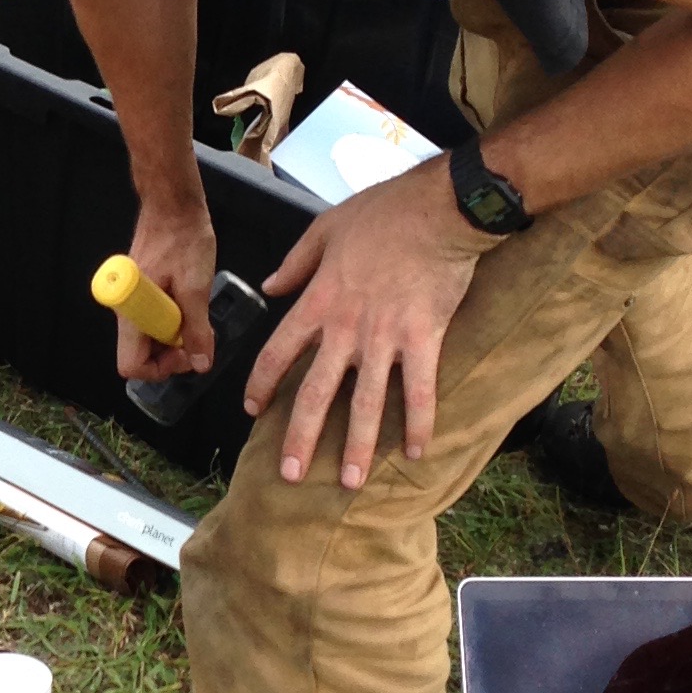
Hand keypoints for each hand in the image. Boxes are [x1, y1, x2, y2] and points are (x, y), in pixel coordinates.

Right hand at [115, 198, 216, 383]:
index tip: (187, 353)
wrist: (173, 205)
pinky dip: (172, 321)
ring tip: (198, 318)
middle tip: (199, 337)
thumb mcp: (196, 287)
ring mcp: (131, 301)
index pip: (131, 365)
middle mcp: (125, 310)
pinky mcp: (140, 292)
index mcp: (132, 311)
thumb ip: (196, 328)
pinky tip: (190, 304)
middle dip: (170, 354)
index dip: (160, 368)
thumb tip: (201, 364)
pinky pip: (151, 320)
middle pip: (140, 354)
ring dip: (173, 337)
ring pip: (148, 337)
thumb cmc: (183, 240)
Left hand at [248, 161, 497, 484]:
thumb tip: (269, 285)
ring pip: (366, 403)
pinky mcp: (425, 340)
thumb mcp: (324, 228)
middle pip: (316, 393)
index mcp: (318, 302)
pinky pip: (420, 392)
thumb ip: (296, 263)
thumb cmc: (383, 213)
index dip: (262, 384)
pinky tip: (416, 453)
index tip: (252, 410)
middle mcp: (346, 329)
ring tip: (350, 481)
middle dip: (301, 438)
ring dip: (357, 446)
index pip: (279, 353)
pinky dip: (418, 424)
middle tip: (291, 475)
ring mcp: (386, 339)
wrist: (439, 210)